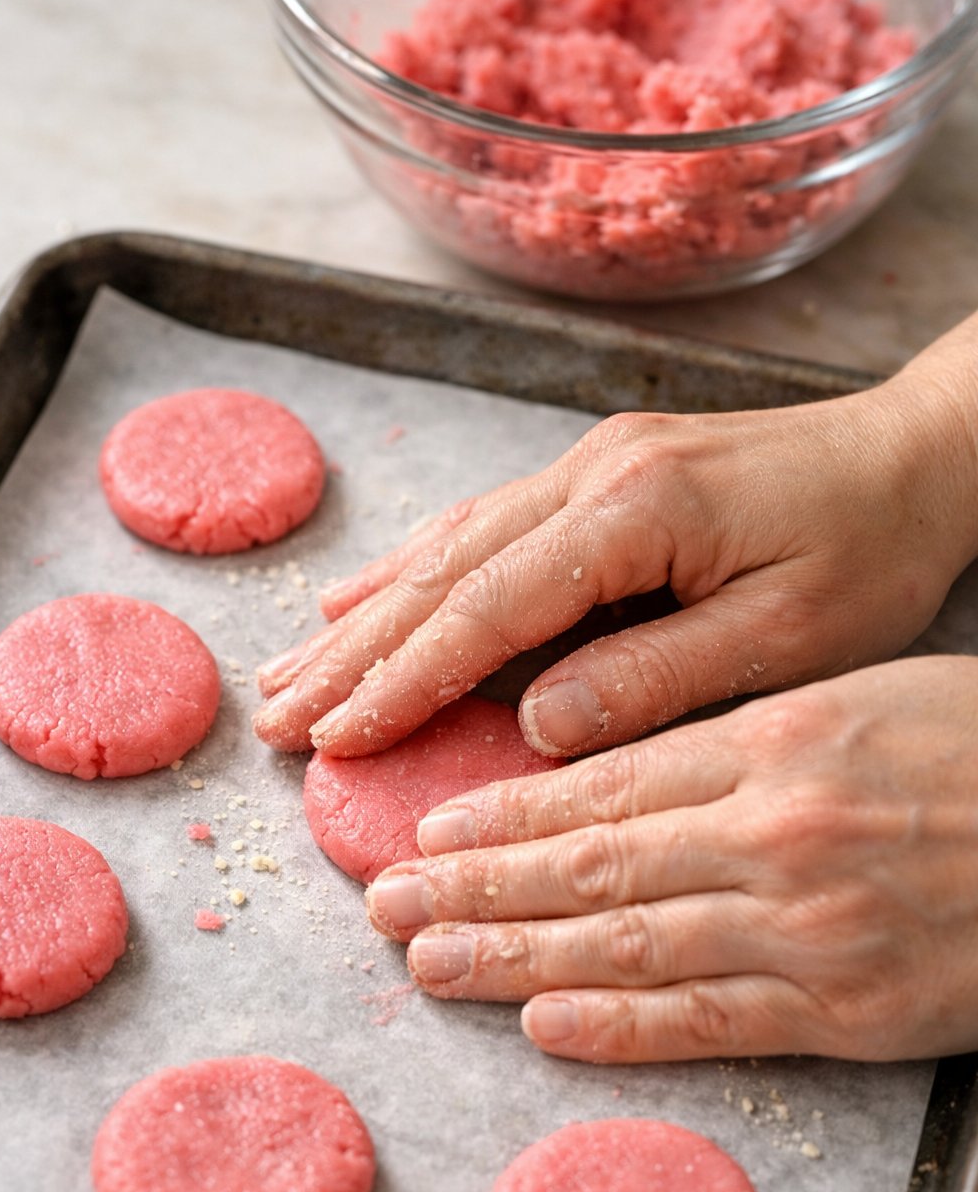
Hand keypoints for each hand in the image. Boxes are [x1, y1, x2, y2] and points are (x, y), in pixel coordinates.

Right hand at [252, 316, 977, 758]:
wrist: (917, 453)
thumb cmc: (872, 550)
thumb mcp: (788, 638)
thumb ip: (656, 677)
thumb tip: (536, 727)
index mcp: (637, 511)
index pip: (488, 609)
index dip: (403, 679)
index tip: (334, 738)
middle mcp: (594, 473)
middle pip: (445, 573)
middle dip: (354, 654)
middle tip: (277, 718)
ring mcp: (590, 463)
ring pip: (450, 544)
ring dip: (366, 613)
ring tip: (291, 670)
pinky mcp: (599, 472)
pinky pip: (484, 525)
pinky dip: (416, 570)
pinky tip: (366, 597)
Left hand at [364, 656, 977, 1062]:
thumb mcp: (863, 699)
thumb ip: (744, 734)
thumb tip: (624, 764)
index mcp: (779, 741)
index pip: (606, 784)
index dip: (505, 815)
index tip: (431, 831)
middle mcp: (777, 833)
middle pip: (592, 862)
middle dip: (476, 886)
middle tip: (384, 902)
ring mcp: (810, 927)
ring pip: (628, 942)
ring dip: (516, 956)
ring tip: (429, 961)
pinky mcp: (852, 1010)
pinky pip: (713, 1020)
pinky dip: (619, 1024)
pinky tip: (542, 1023)